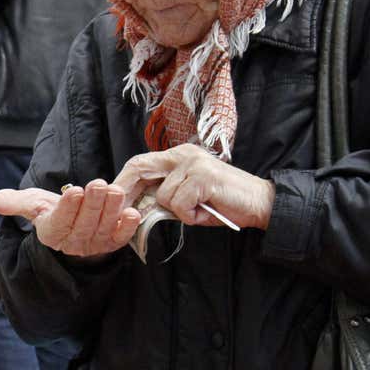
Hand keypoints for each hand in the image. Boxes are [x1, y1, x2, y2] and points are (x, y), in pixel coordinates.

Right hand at [0, 179, 140, 258]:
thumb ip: (14, 202)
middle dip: (92, 204)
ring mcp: (95, 245)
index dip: (68, 208)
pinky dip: (128, 227)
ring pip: (103, 228)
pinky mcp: (113, 244)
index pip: (60, 222)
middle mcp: (73, 243)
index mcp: (52, 233)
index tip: (74, 191)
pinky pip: (121, 238)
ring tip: (115, 191)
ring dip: (111, 210)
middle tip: (98, 184)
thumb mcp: (32, 203)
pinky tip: (132, 213)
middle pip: (84, 225)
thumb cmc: (52, 211)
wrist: (73, 224)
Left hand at [112, 144, 274, 229]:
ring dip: (178, 212)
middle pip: (140, 167)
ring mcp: (194, 163)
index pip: (140, 163)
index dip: (122, 181)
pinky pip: (179, 204)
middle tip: (120, 210)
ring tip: (199, 210)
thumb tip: (138, 205)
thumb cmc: (223, 203)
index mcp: (178, 156)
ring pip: (163, 195)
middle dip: (126, 191)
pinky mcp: (203, 177)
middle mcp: (183, 154)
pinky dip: (190, 216)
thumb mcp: (189, 196)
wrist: (260, 204)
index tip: (110, 198)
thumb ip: (166, 195)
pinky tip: (206, 211)